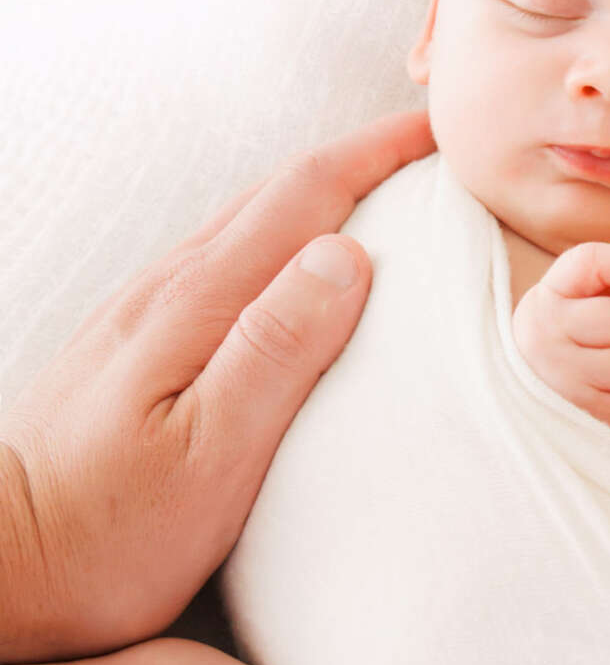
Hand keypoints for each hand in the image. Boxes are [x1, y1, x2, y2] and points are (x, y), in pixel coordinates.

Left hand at [0, 109, 436, 663]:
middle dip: (360, 161)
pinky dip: (280, 245)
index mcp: (196, 304)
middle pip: (276, 195)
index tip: (447, 129)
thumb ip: (277, 349)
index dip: (379, 153)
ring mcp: (142, 316)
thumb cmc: (107, 536)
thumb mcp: (210, 455)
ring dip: (319, 198)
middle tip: (435, 152)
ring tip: (385, 199)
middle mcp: (166, 291)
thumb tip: (348, 253)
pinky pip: (223, 266)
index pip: (304, 195)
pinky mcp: (131, 350)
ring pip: (246, 227)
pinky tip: (297, 273)